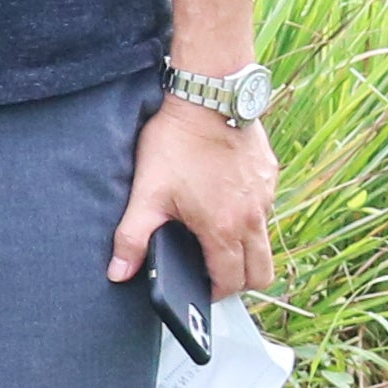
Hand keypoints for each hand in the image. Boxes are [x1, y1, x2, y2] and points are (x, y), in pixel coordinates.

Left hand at [110, 93, 277, 297]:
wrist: (208, 95)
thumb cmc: (176, 142)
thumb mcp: (147, 191)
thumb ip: (132, 237)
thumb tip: (117, 272)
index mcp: (224, 229)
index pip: (231, 282)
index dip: (214, 292)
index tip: (199, 288)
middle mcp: (254, 218)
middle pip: (260, 273)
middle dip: (239, 280)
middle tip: (212, 270)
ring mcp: (266, 197)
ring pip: (266, 242)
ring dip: (246, 249)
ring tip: (215, 236)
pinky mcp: (270, 176)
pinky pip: (266, 210)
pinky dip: (250, 218)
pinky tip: (223, 200)